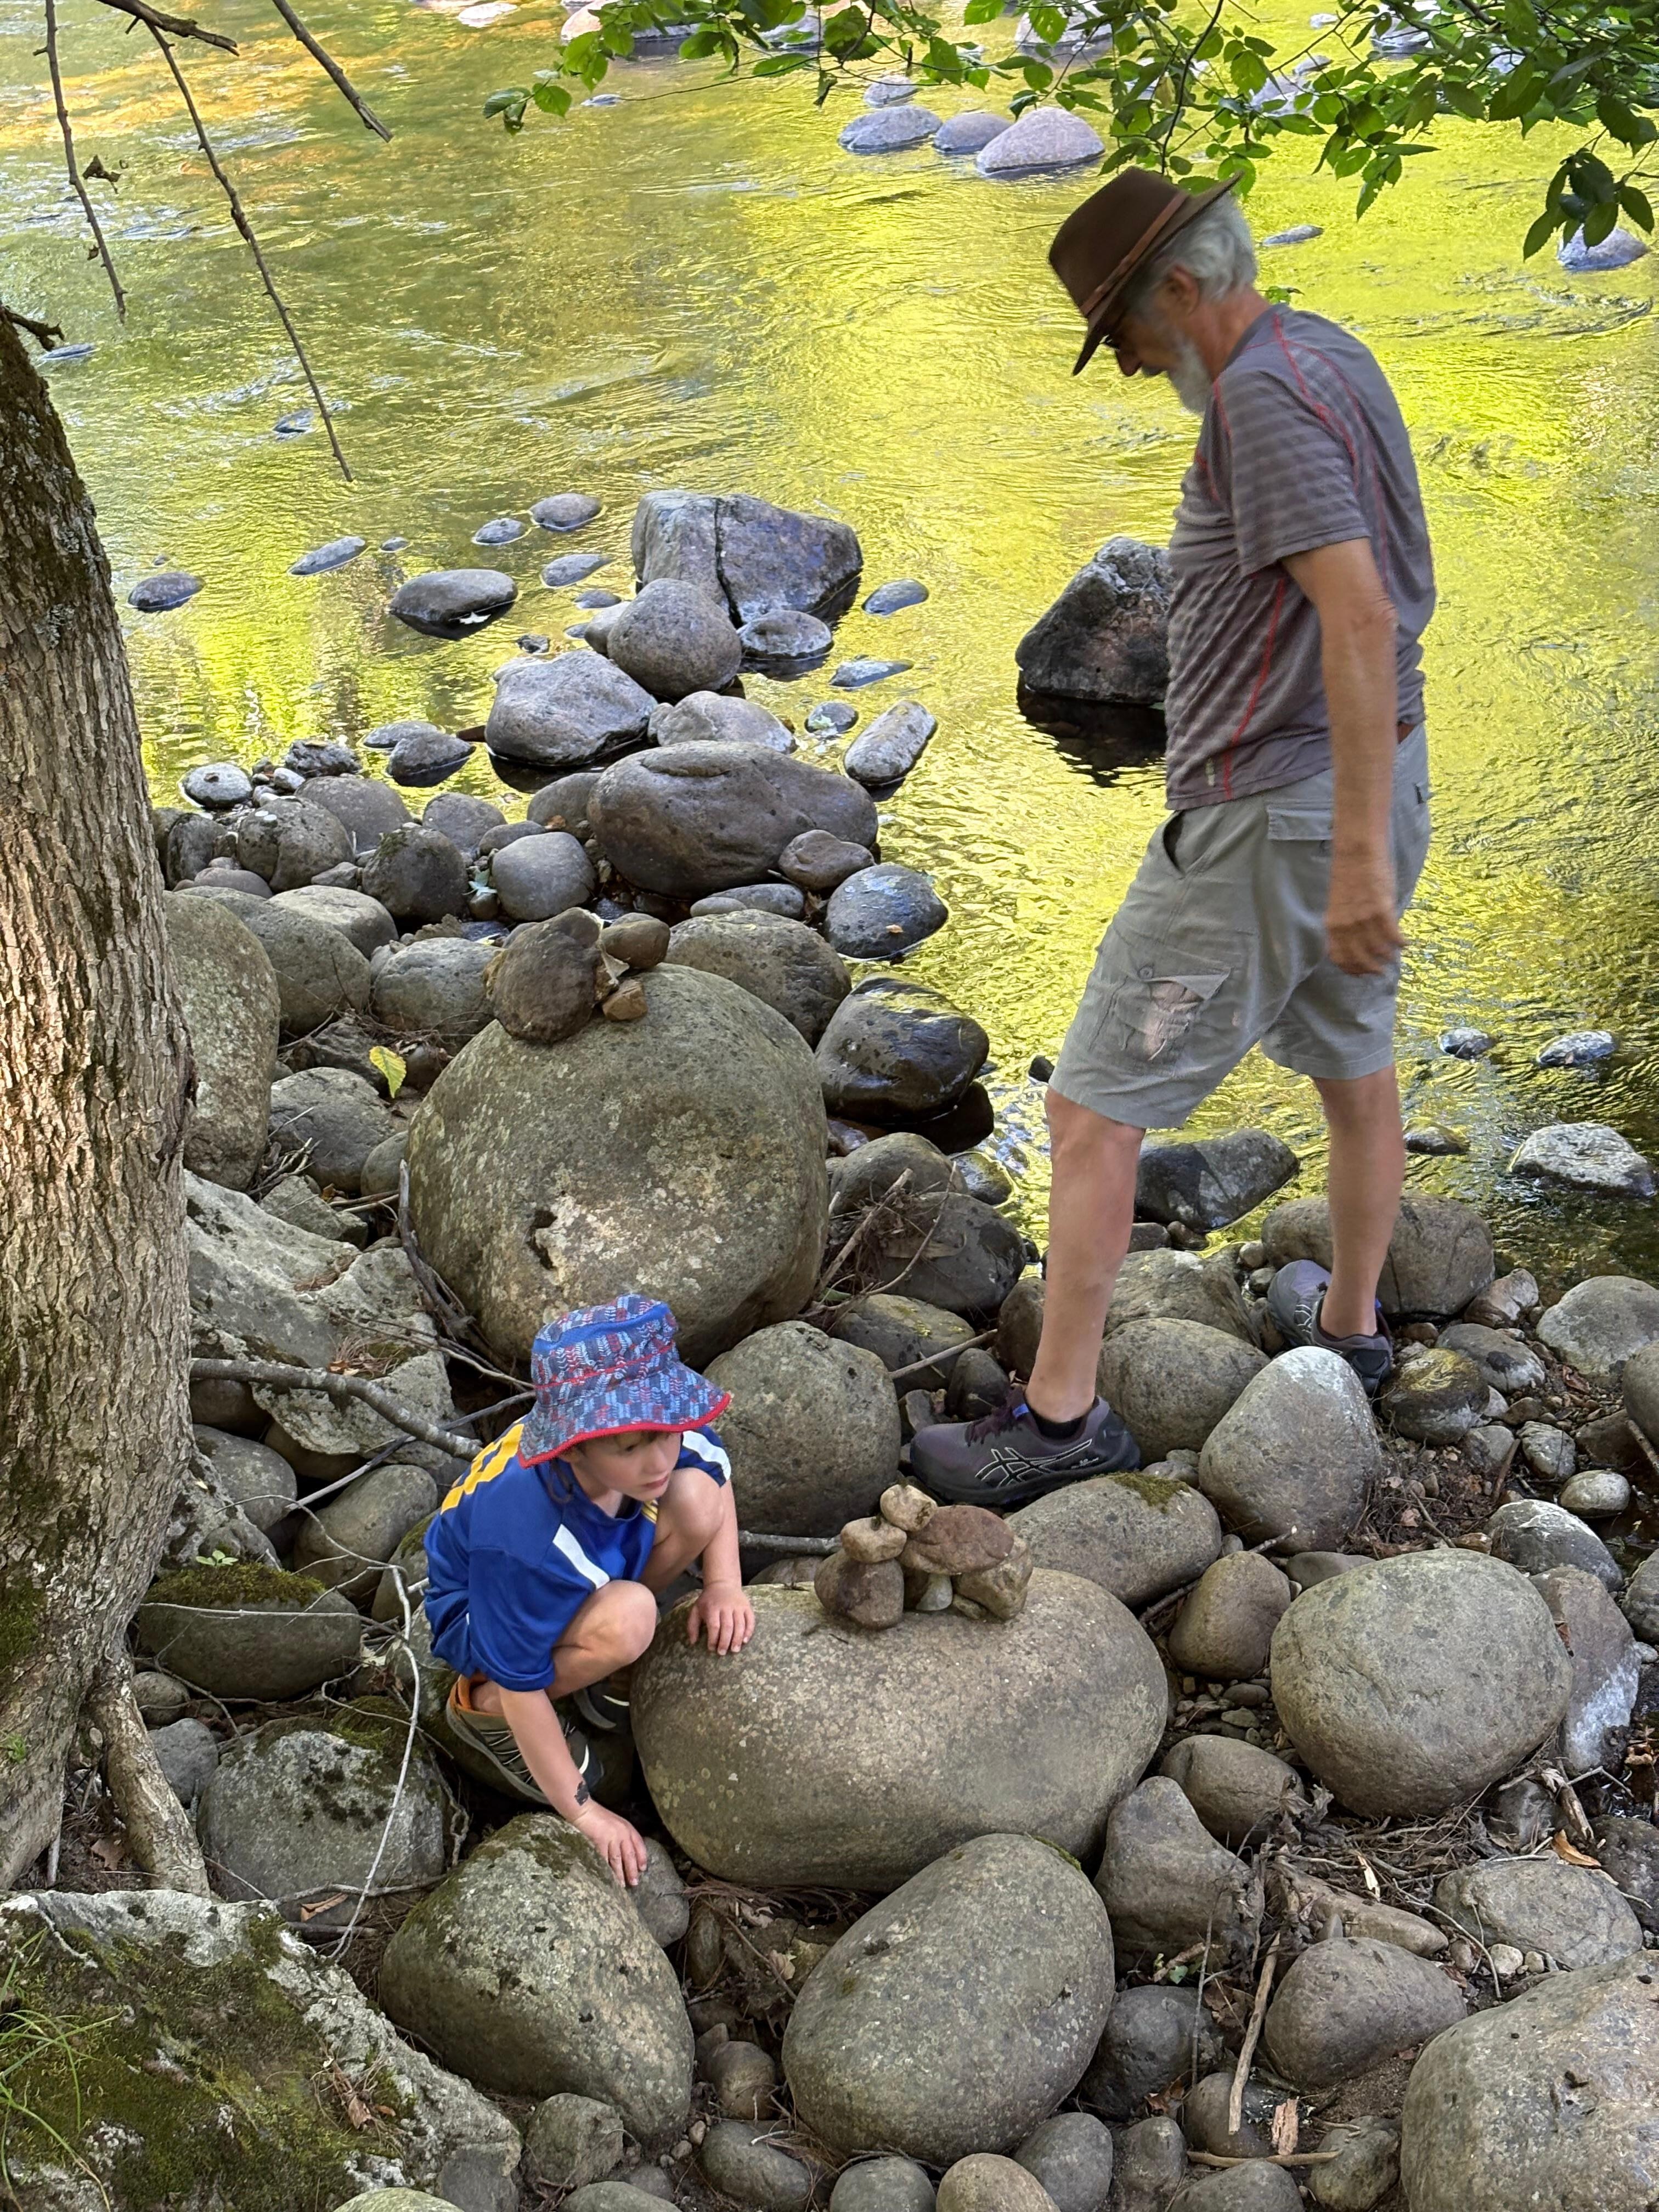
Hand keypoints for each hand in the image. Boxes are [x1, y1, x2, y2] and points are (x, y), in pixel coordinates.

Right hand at [572, 1800, 648, 1886]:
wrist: (584, 1810)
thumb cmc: (598, 1816)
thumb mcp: (615, 1823)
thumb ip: (622, 1835)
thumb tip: (625, 1852)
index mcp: (627, 1827)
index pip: (639, 1844)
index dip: (642, 1857)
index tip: (643, 1869)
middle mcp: (622, 1832)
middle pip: (630, 1854)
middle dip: (632, 1870)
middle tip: (635, 1882)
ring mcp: (612, 1837)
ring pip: (618, 1860)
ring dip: (620, 1873)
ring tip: (622, 1885)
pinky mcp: (600, 1841)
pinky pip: (605, 1859)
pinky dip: (606, 1869)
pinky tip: (607, 1878)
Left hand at [687, 1581, 754, 1654]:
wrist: (722, 1583)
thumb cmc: (708, 1600)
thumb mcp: (696, 1609)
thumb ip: (692, 1625)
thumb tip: (693, 1642)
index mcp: (712, 1607)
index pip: (714, 1626)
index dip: (713, 1639)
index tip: (711, 1648)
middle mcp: (726, 1606)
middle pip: (727, 1627)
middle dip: (725, 1642)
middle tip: (722, 1652)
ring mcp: (738, 1606)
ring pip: (740, 1625)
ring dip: (738, 1639)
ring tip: (734, 1650)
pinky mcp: (746, 1606)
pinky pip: (750, 1620)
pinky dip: (749, 1631)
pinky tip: (745, 1640)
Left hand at [1325, 851, 1401, 975]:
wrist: (1357, 851)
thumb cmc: (1349, 874)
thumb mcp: (1340, 903)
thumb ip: (1345, 923)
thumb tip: (1358, 941)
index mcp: (1332, 924)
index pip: (1339, 957)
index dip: (1351, 969)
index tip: (1361, 974)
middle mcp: (1346, 925)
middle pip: (1359, 958)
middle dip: (1371, 968)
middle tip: (1381, 972)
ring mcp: (1363, 918)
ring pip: (1378, 949)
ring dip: (1388, 956)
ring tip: (1394, 957)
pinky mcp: (1381, 909)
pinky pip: (1392, 935)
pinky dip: (1400, 943)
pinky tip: (1405, 944)